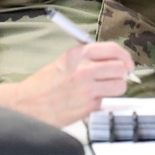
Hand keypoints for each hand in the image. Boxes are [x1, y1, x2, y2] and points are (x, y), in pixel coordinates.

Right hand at [11, 42, 132, 126]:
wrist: (28, 103)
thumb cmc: (44, 84)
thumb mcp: (65, 62)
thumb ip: (88, 58)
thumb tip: (114, 61)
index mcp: (78, 54)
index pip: (113, 49)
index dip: (124, 57)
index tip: (127, 64)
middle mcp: (84, 68)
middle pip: (121, 67)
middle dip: (123, 73)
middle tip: (118, 77)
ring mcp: (87, 88)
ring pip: (120, 85)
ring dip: (117, 88)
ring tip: (105, 90)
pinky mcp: (89, 105)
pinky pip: (106, 101)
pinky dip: (102, 101)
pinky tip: (88, 100)